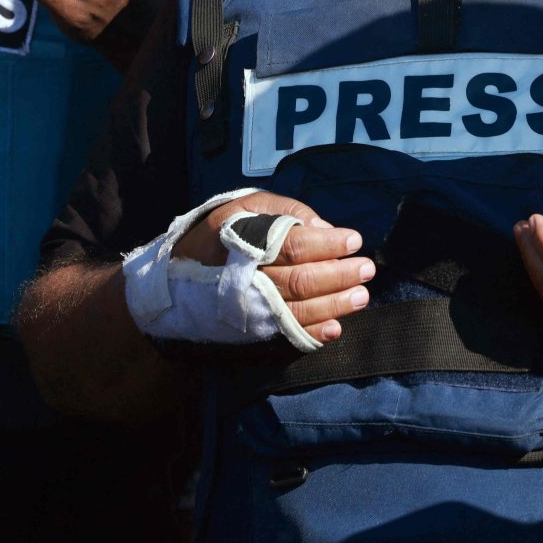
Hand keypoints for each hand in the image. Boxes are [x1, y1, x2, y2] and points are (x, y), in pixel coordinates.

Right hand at [173, 190, 373, 343]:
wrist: (174, 282)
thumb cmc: (218, 236)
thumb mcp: (243, 207)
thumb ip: (283, 210)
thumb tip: (322, 227)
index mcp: (244, 242)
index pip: (294, 245)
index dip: (328, 244)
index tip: (354, 240)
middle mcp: (246, 278)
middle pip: (301, 280)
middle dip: (339, 275)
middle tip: (367, 269)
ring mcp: (248, 309)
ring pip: (298, 310)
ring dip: (335, 304)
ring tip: (361, 296)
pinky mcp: (251, 331)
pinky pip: (286, 335)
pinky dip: (313, 334)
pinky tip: (335, 327)